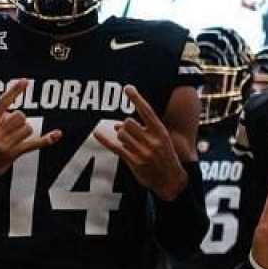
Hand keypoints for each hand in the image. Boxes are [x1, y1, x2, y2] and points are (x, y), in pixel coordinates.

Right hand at [0, 78, 63, 177]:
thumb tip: (13, 111)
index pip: (2, 104)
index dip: (14, 91)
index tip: (24, 81)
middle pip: (19, 116)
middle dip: (18, 118)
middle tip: (10, 125)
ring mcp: (5, 146)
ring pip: (28, 128)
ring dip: (24, 128)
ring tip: (14, 134)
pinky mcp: (14, 154)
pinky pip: (35, 144)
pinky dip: (47, 139)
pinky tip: (57, 134)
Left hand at [93, 86, 187, 200]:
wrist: (172, 181)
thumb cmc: (165, 157)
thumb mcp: (161, 140)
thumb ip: (143, 130)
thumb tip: (117, 126)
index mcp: (161, 132)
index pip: (147, 111)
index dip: (136, 98)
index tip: (127, 87)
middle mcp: (153, 141)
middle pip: (129, 123)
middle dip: (125, 126)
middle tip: (129, 133)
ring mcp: (143, 152)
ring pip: (121, 134)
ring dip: (121, 135)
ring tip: (129, 143)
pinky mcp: (134, 162)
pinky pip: (115, 147)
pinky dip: (104, 140)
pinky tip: (96, 132)